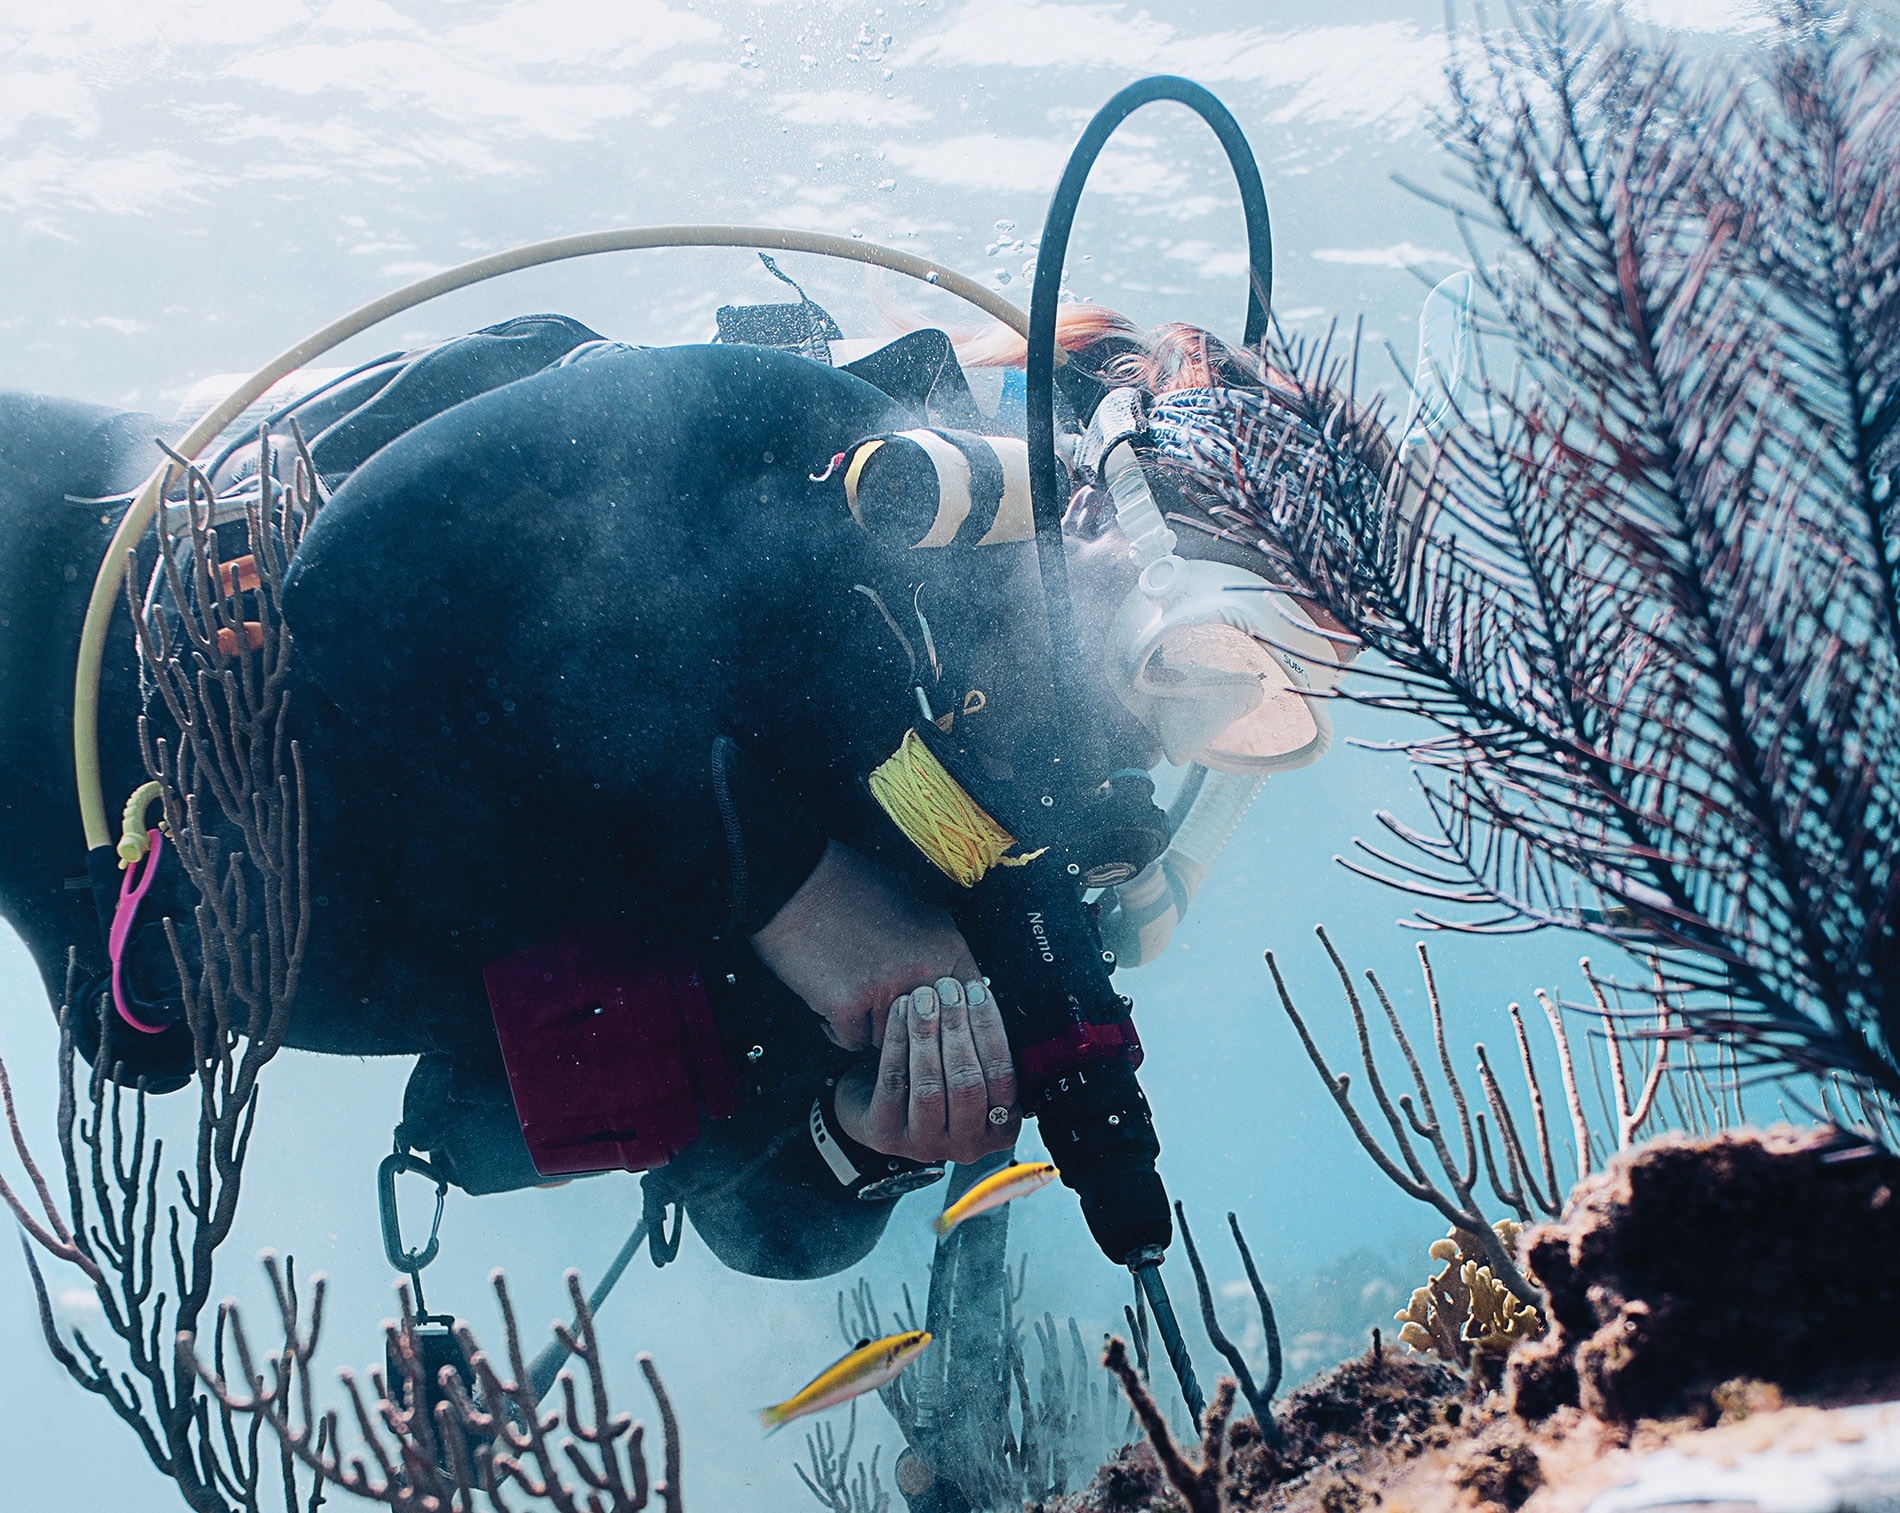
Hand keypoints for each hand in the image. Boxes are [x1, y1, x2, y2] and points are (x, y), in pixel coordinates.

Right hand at [750, 841, 977, 1050]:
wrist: (796, 881)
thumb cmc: (849, 888)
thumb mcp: (916, 906)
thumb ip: (938, 950)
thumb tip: (952, 989)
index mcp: (948, 947)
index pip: (970, 1005)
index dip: (948, 1015)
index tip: (932, 1017)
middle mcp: (925, 972)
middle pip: (928, 1029)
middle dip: (906, 1023)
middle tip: (880, 1001)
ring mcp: (888, 991)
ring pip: (888, 1039)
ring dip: (867, 1025)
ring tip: (848, 989)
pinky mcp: (849, 1006)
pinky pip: (852, 1041)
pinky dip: (837, 1028)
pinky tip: (829, 998)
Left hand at [833, 976, 1021, 1163]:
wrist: (877, 1103)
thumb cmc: (934, 1077)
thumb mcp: (969, 1067)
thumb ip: (985, 1047)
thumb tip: (987, 996)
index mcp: (999, 1129)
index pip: (1003, 1078)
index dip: (990, 1029)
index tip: (977, 992)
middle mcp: (966, 1146)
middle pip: (967, 1083)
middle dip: (958, 1027)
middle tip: (948, 988)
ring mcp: (925, 1146)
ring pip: (930, 1086)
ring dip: (927, 1033)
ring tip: (923, 996)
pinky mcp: (887, 1136)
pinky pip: (894, 1083)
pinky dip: (898, 1041)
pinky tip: (900, 1012)